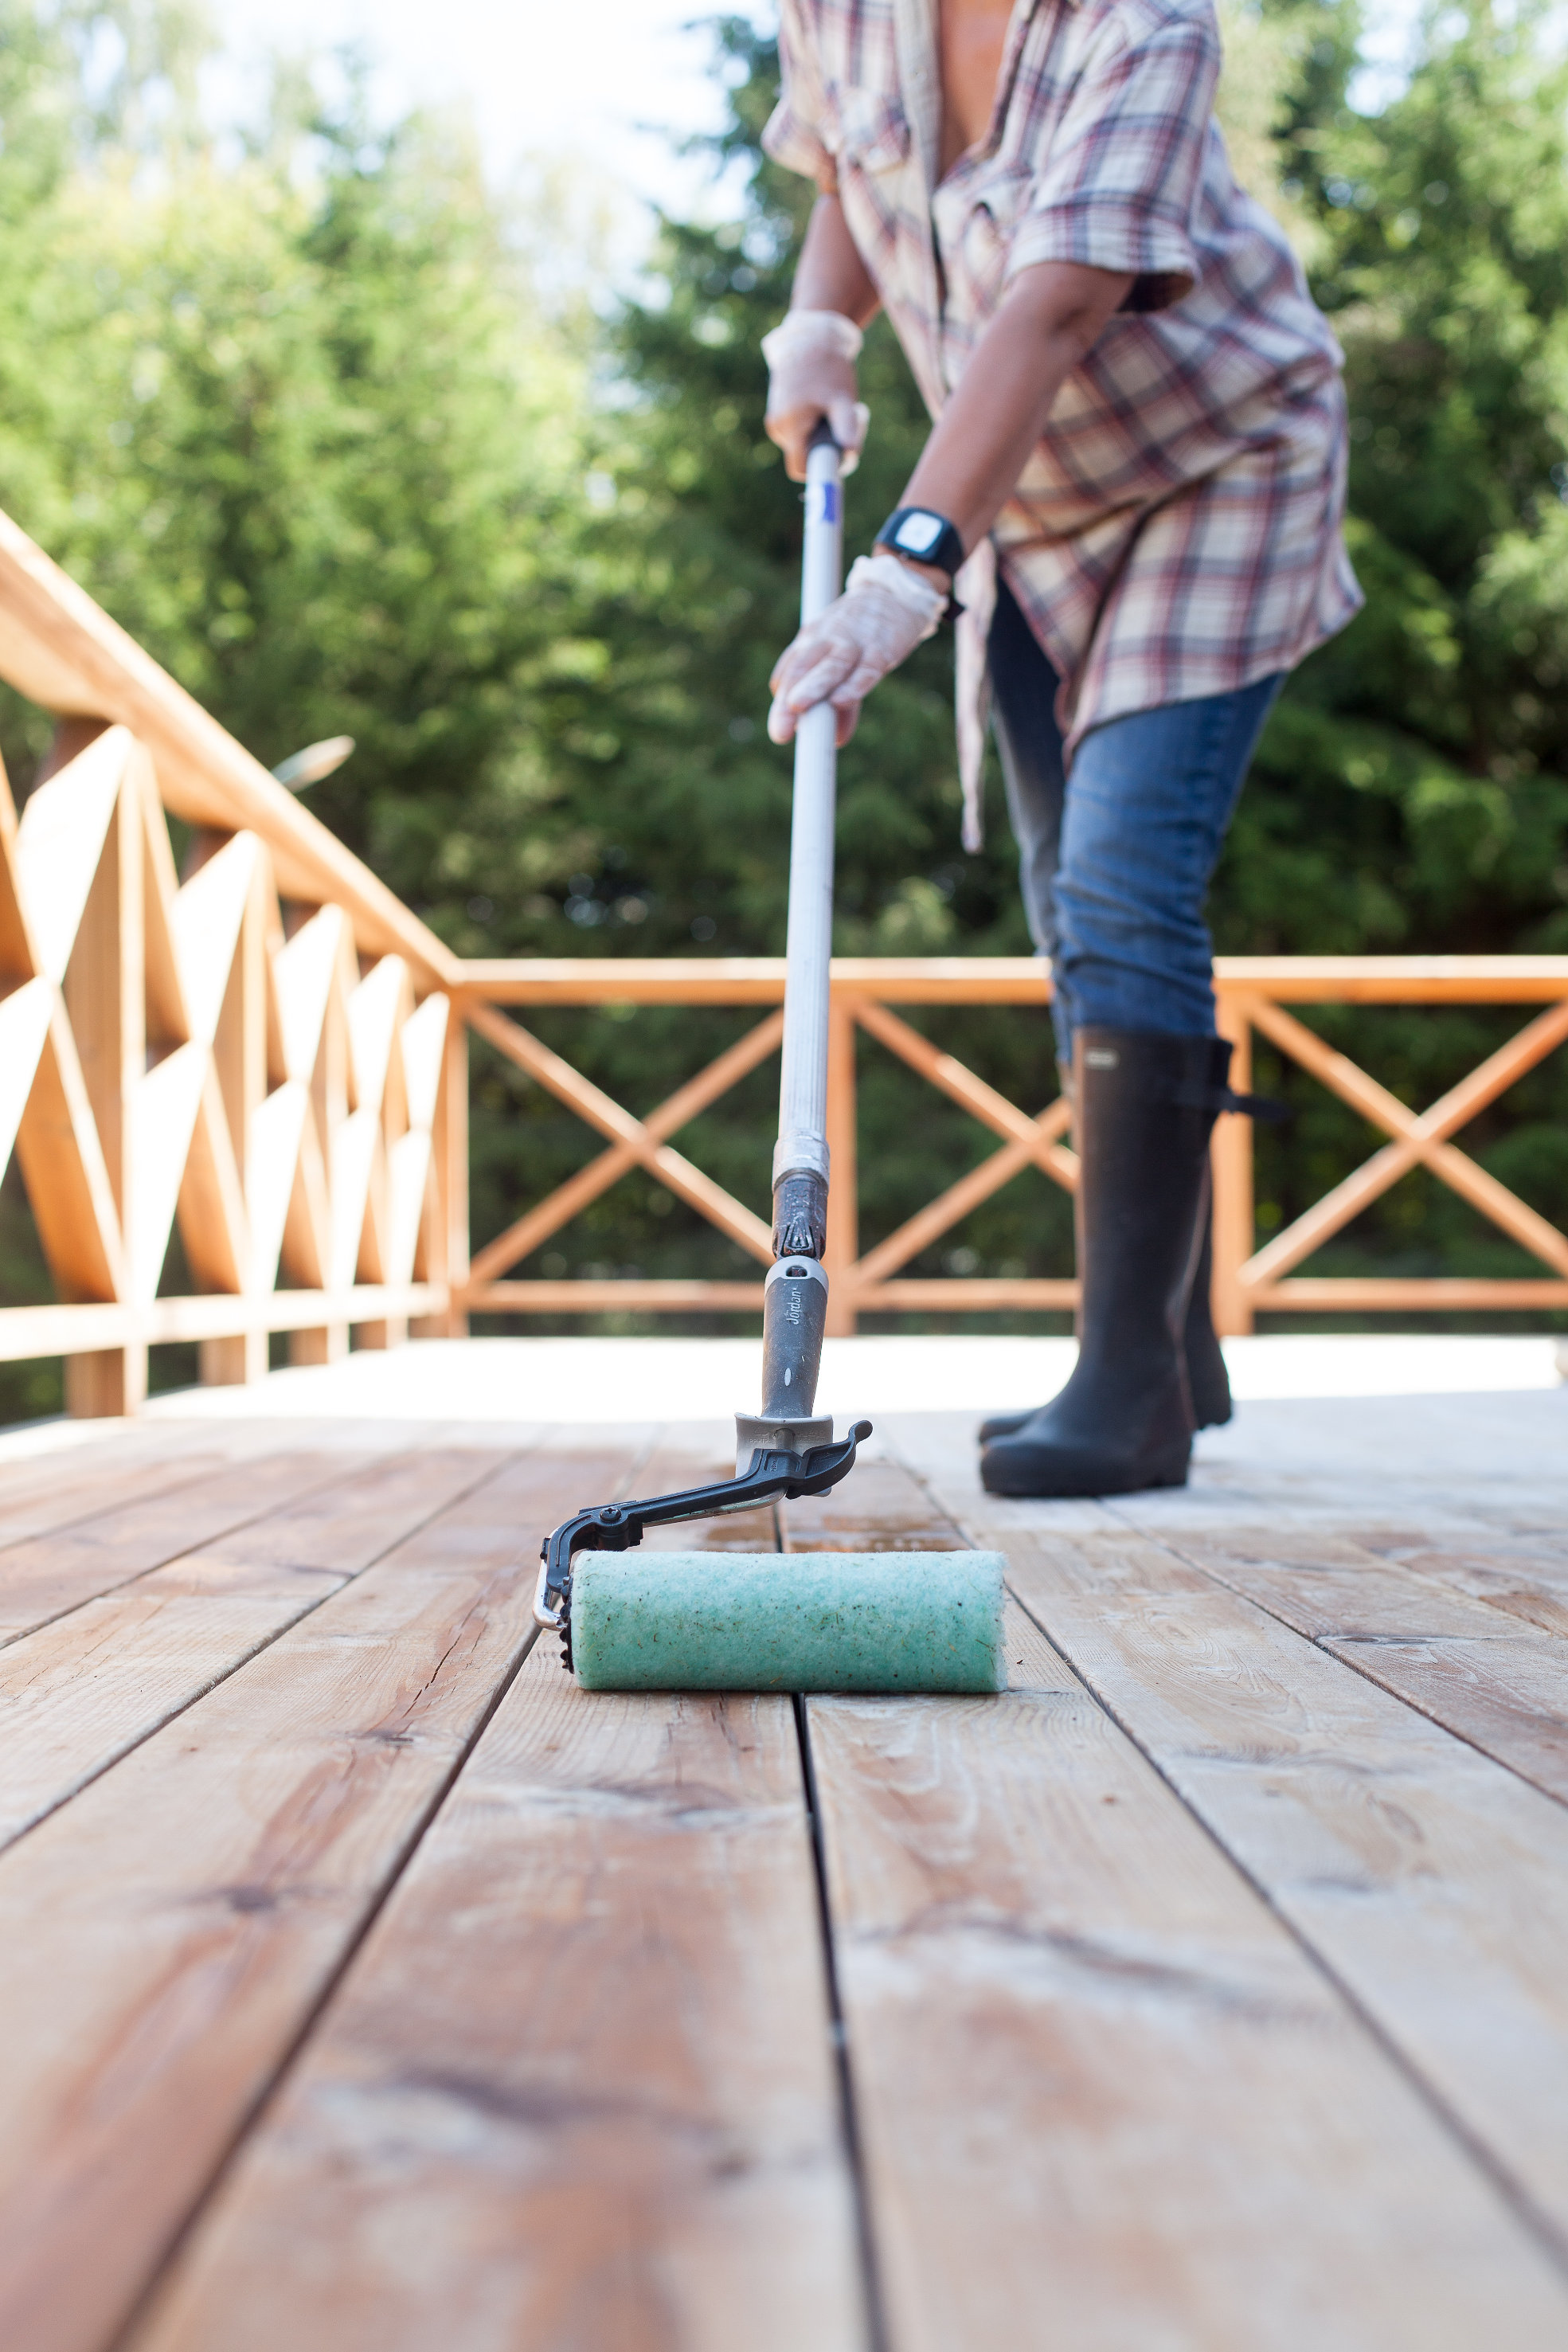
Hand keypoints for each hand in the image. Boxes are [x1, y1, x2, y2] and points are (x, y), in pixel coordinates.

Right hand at [762, 310, 869, 480]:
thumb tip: (851, 455)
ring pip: (804, 444)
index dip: (822, 471)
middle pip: (805, 456)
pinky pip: (801, 432)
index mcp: (789, 427)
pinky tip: (823, 402)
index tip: (840, 458)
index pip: (800, 470)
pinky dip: (816, 424)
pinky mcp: (780, 413)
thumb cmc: (827, 367)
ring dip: (823, 434)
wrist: (809, 338)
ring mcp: (776, 420)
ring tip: (833, 406)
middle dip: (828, 446)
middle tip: (847, 419)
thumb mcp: (841, 400)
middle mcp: (777, 428)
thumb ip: (846, 429)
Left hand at [768, 555, 946, 746]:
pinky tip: (842, 701)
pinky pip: (866, 666)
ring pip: (831, 664)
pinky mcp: (881, 645)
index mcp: (811, 641)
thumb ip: (836, 696)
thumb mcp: (843, 660)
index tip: (781, 732)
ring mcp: (854, 641)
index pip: (791, 671)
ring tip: (799, 708)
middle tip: (780, 731)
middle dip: (789, 702)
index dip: (782, 703)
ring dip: (814, 686)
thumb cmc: (862, 633)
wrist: (896, 592)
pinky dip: (854, 684)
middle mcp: (826, 639)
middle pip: (802, 668)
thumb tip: (835, 737)